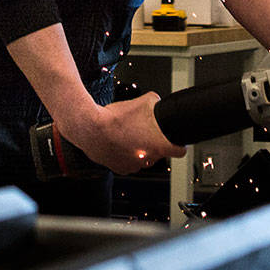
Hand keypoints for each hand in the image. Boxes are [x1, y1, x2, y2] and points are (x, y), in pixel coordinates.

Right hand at [56, 92, 187, 175]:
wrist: (90, 128)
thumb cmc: (114, 119)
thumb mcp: (141, 101)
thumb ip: (154, 102)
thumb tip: (157, 101)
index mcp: (158, 145)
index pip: (180, 152)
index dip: (179, 145)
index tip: (176, 141)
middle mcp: (147, 159)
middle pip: (159, 153)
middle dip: (154, 143)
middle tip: (145, 131)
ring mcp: (133, 166)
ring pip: (144, 159)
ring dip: (141, 150)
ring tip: (130, 135)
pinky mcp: (120, 169)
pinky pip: (129, 162)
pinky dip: (127, 155)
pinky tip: (121, 142)